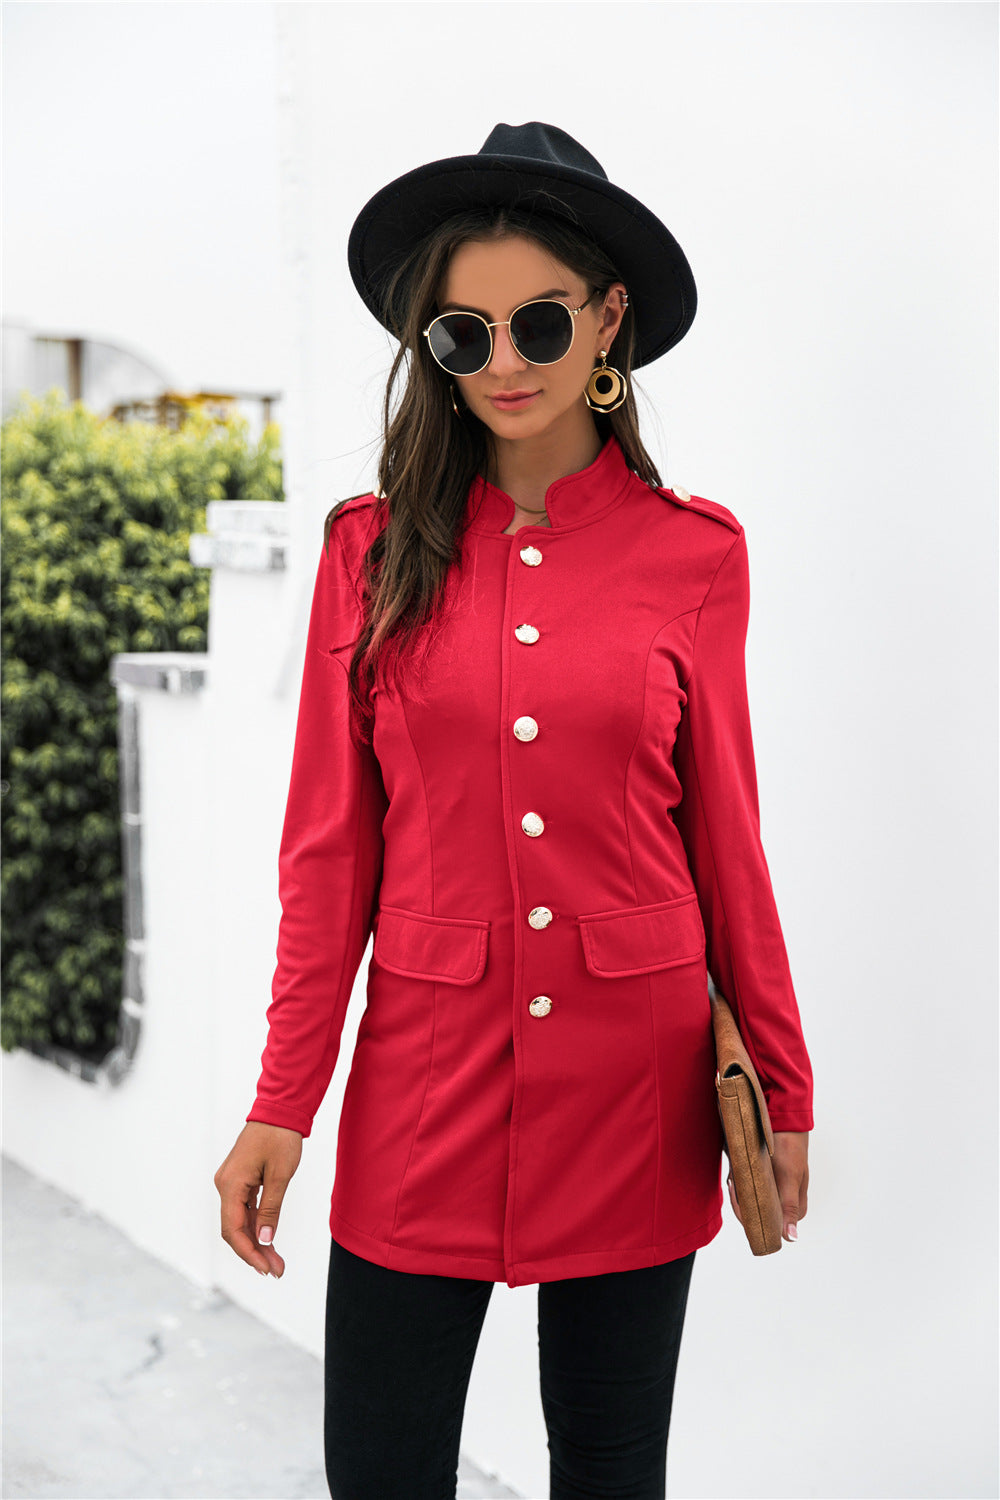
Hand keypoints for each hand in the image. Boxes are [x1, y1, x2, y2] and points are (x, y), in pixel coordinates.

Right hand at [214, 1122, 302, 1276]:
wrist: (279, 1110)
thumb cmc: (280, 1137)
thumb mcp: (279, 1175)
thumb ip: (270, 1209)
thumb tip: (264, 1239)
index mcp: (231, 1184)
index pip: (232, 1229)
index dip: (249, 1252)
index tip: (265, 1269)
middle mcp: (225, 1185)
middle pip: (234, 1229)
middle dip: (254, 1252)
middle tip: (276, 1271)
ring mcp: (231, 1183)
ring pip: (240, 1221)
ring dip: (256, 1241)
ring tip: (276, 1262)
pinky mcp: (240, 1180)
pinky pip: (244, 1209)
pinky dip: (256, 1225)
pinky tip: (268, 1240)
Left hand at [726, 1130, 809, 1243]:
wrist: (786, 1122)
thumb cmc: (790, 1149)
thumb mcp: (790, 1178)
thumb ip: (789, 1207)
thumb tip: (791, 1238)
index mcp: (794, 1209)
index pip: (768, 1226)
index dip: (750, 1217)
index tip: (739, 1200)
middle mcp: (784, 1203)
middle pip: (758, 1215)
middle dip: (742, 1203)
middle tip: (733, 1183)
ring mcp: (775, 1192)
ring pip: (753, 1203)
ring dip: (740, 1193)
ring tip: (734, 1178)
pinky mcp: (766, 1181)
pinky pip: (750, 1190)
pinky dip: (741, 1185)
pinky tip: (735, 1176)